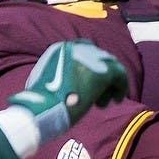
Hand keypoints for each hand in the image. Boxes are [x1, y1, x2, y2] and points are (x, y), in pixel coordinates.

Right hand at [7, 40, 127, 142]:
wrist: (43, 110)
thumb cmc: (38, 102)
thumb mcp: (40, 81)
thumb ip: (52, 75)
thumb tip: (56, 81)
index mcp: (61, 49)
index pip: (82, 50)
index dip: (88, 66)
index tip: (87, 82)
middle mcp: (78, 48)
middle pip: (98, 57)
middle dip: (98, 75)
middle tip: (95, 95)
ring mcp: (92, 58)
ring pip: (110, 66)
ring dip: (107, 84)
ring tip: (101, 102)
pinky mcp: (104, 71)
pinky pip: (120, 75)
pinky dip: (120, 87)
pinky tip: (117, 100)